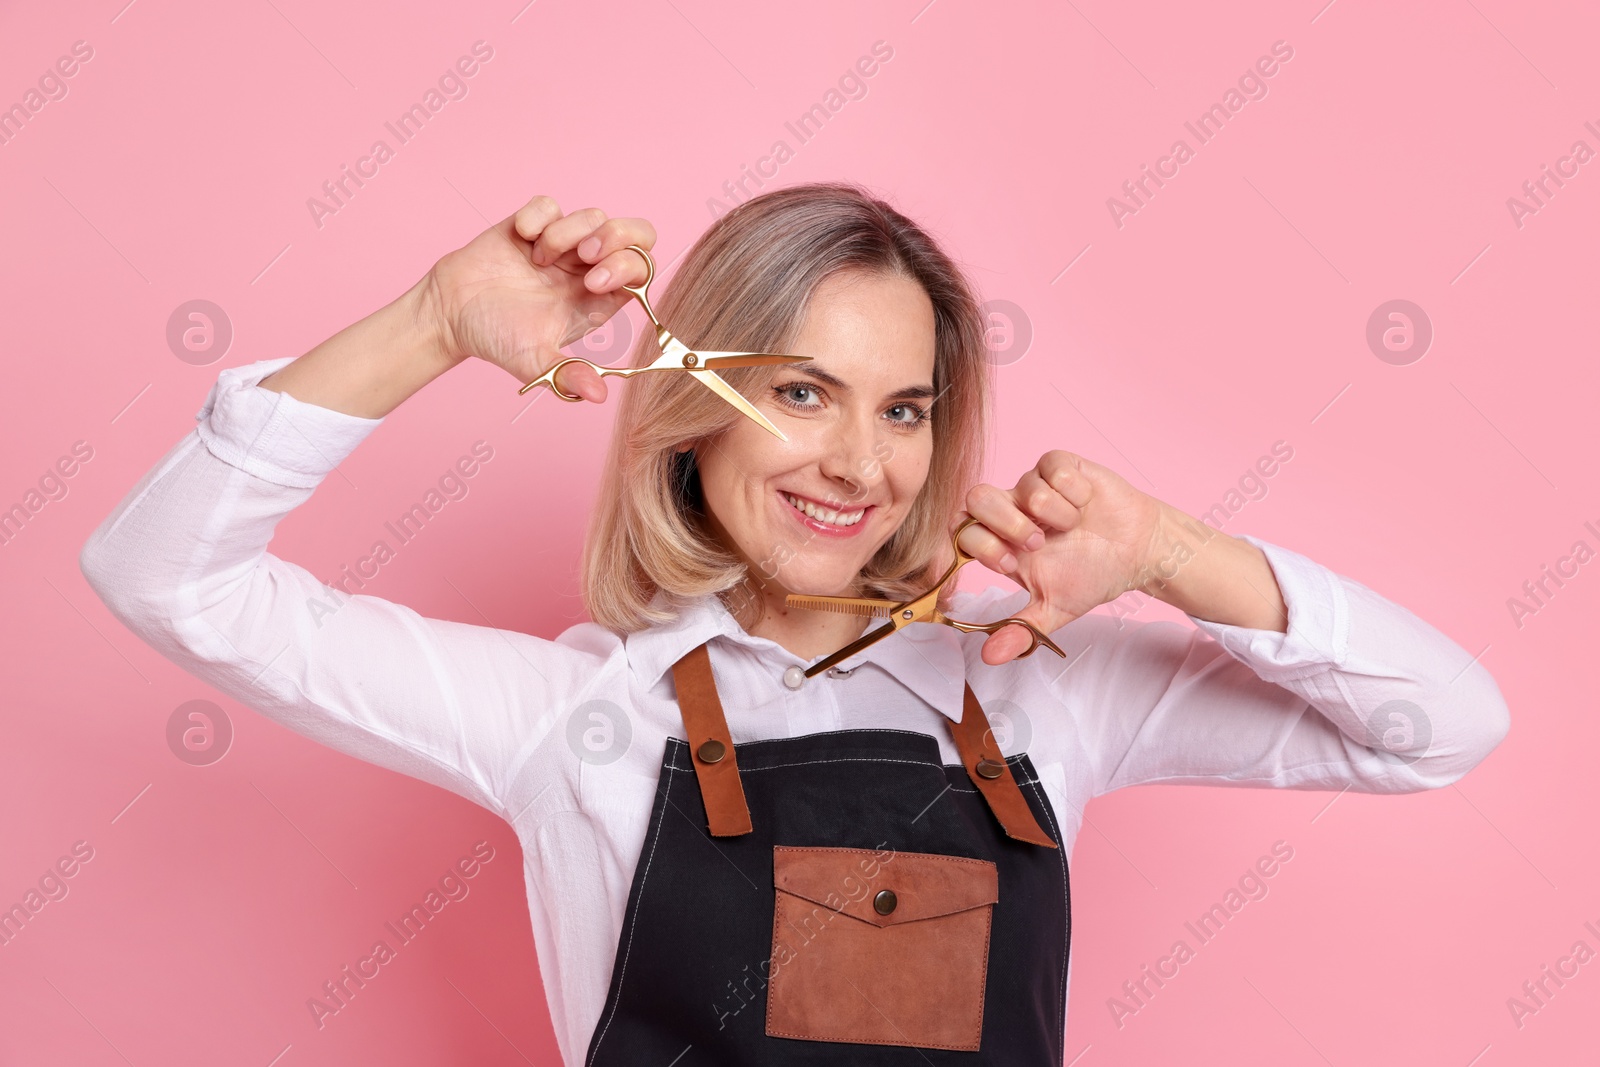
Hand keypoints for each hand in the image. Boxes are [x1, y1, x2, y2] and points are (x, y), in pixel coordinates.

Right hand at [423, 194, 657, 402]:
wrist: (451, 314)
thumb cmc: (496, 339)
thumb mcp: (533, 361)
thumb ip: (566, 375)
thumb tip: (597, 396)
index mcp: (599, 299)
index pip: (642, 271)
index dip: (628, 268)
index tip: (593, 282)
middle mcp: (588, 269)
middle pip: (636, 233)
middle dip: (616, 235)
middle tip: (585, 254)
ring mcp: (563, 244)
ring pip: (593, 215)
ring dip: (566, 233)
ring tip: (537, 260)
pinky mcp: (533, 225)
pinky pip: (551, 204)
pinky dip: (538, 217)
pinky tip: (521, 240)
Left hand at [954, 450, 1163, 664]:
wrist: (1139, 552)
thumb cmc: (1092, 575)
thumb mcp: (1055, 610)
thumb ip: (1022, 630)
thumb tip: (988, 657)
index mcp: (1001, 541)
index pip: (962, 531)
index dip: (981, 546)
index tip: (1012, 564)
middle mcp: (1012, 508)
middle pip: (977, 497)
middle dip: (1008, 524)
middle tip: (1038, 544)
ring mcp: (1035, 484)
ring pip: (1023, 485)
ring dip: (1053, 515)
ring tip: (1073, 527)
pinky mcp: (1062, 465)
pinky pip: (1052, 466)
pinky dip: (1073, 492)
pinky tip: (1085, 505)